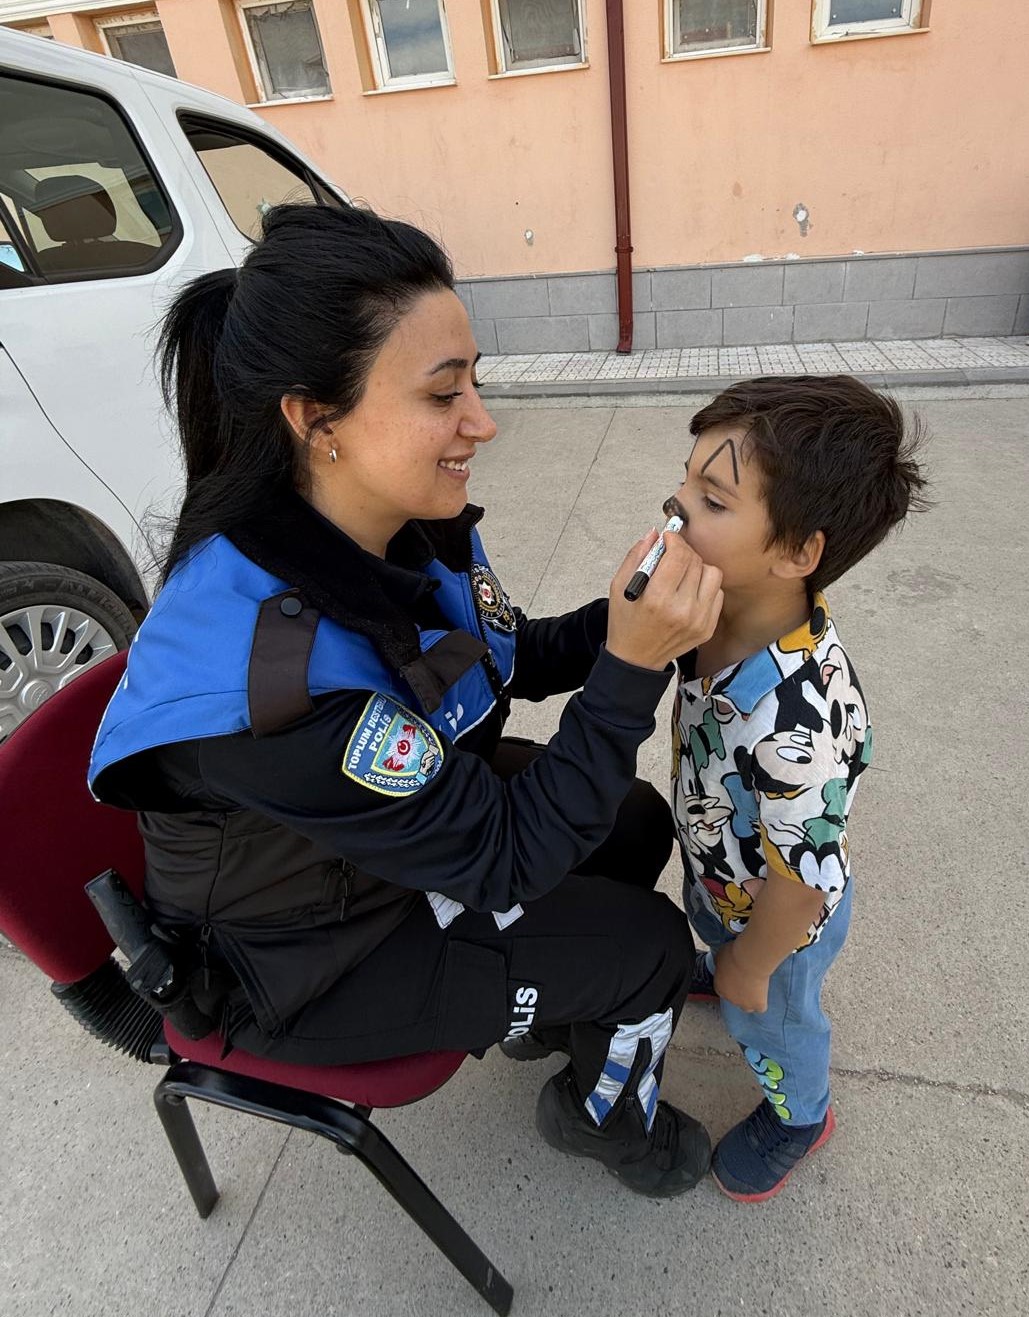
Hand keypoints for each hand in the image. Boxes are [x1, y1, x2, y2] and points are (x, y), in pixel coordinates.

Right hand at [606, 530, 722, 671]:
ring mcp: (699, 620)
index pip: (679, 555)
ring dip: (697, 568)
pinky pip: (718, 593)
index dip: (674, 540)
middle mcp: (682, 610)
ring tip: (682, 575)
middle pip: (696, 561)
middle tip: (671, 555)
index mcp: (657, 599)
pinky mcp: (708, 627)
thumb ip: (636, 556)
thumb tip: (654, 534)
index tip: (668, 539)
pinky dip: (705, 587)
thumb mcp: (619, 586)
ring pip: (713, 574)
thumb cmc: (626, 622)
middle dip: (683, 552)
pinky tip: (689, 592)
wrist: (637, 659)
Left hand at [713, 940, 769, 1013]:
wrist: (749, 960)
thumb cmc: (734, 954)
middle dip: (740, 991)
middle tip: (748, 978)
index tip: (737, 975)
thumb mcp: (720, 955)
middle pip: (735, 999)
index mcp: (719, 987)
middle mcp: (729, 999)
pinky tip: (764, 992)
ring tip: (757, 986)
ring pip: (747, 1006)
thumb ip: (719, 964)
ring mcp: (743, 1004)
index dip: (731, 983)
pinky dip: (763, 1001)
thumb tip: (722, 964)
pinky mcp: (757, 1005)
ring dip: (750, 998)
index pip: (723, 990)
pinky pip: (760, 1007)